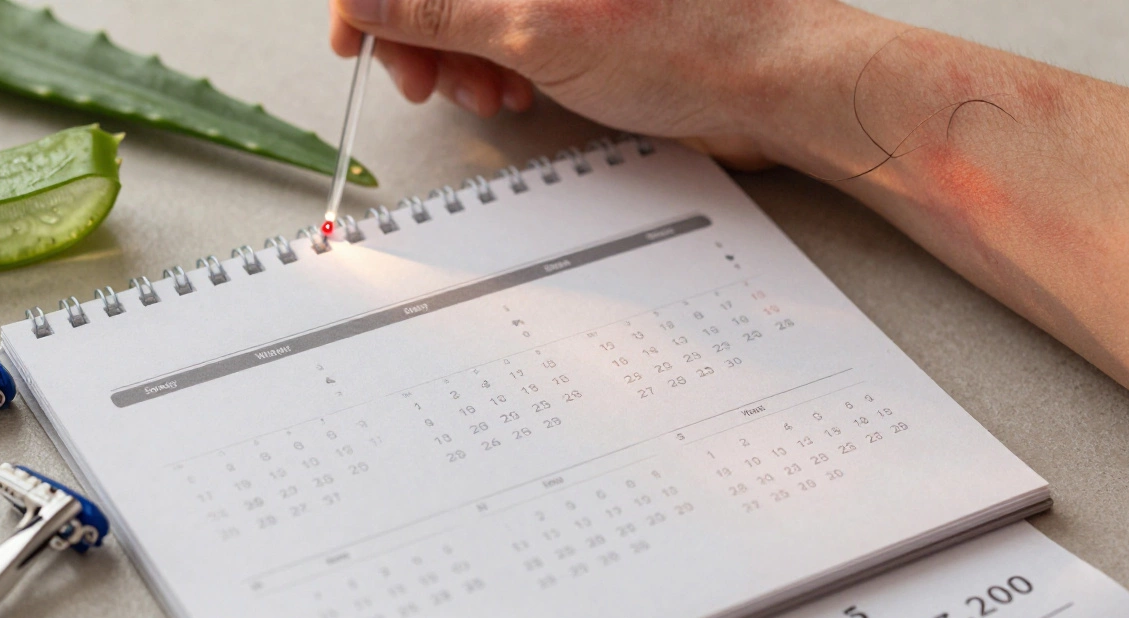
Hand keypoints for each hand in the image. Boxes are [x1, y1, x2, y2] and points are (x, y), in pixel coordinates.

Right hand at [328, 0, 855, 168]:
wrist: (772, 82)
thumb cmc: (688, 41)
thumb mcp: (538, 29)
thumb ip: (440, 8)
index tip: (355, 41)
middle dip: (421, 37)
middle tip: (428, 85)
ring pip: (471, 15)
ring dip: (461, 62)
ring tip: (488, 97)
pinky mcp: (578, 16)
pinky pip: (509, 37)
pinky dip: (498, 69)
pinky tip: (516, 95)